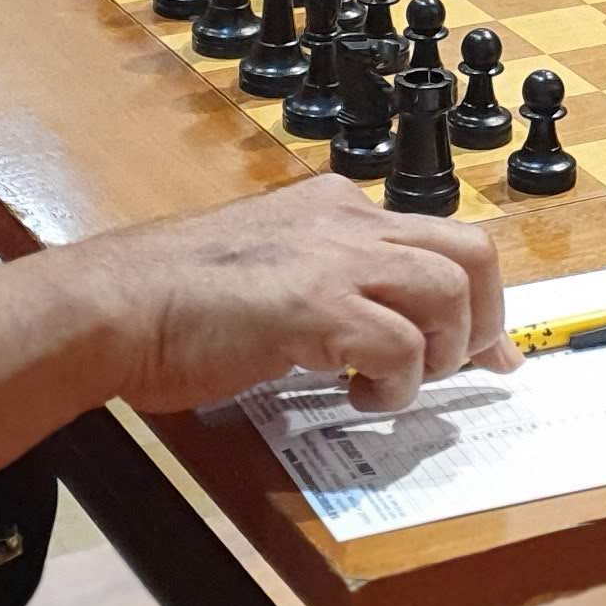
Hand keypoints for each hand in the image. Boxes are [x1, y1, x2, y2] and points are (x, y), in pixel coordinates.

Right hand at [69, 175, 511, 414]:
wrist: (117, 303)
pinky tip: (358, 397)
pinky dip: (395, 384)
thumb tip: (379, 337)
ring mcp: (334, 259)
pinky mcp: (318, 306)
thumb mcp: (269, 270)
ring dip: (440, 353)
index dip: (477, 300)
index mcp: (334, 208)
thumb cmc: (175, 300)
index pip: (439, 238)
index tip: (488, 350)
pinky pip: (400, 346)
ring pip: (449, 292)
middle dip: (483, 319)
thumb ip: (327, 287)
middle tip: (465, 369)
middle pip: (471, 252)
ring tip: (395, 385)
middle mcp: (346, 221)